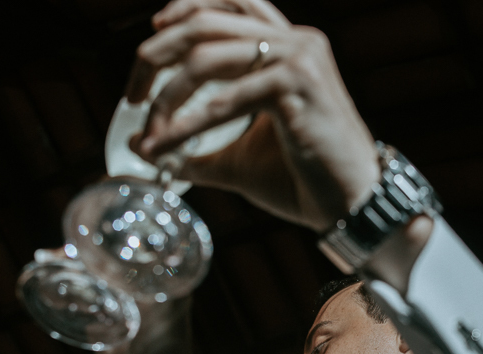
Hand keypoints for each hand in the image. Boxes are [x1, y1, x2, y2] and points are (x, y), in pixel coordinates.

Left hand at [125, 0, 379, 231]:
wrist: (351, 205)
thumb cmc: (303, 180)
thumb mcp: (238, 156)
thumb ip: (194, 145)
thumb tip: (142, 146)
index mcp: (289, 45)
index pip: (231, 0)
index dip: (184, 8)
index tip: (152, 40)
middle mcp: (296, 41)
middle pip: (204, 22)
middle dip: (156, 55)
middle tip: (131, 95)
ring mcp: (299, 59)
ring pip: (207, 56)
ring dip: (166, 96)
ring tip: (149, 132)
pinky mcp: (298, 86)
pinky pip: (226, 97)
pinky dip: (187, 123)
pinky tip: (165, 144)